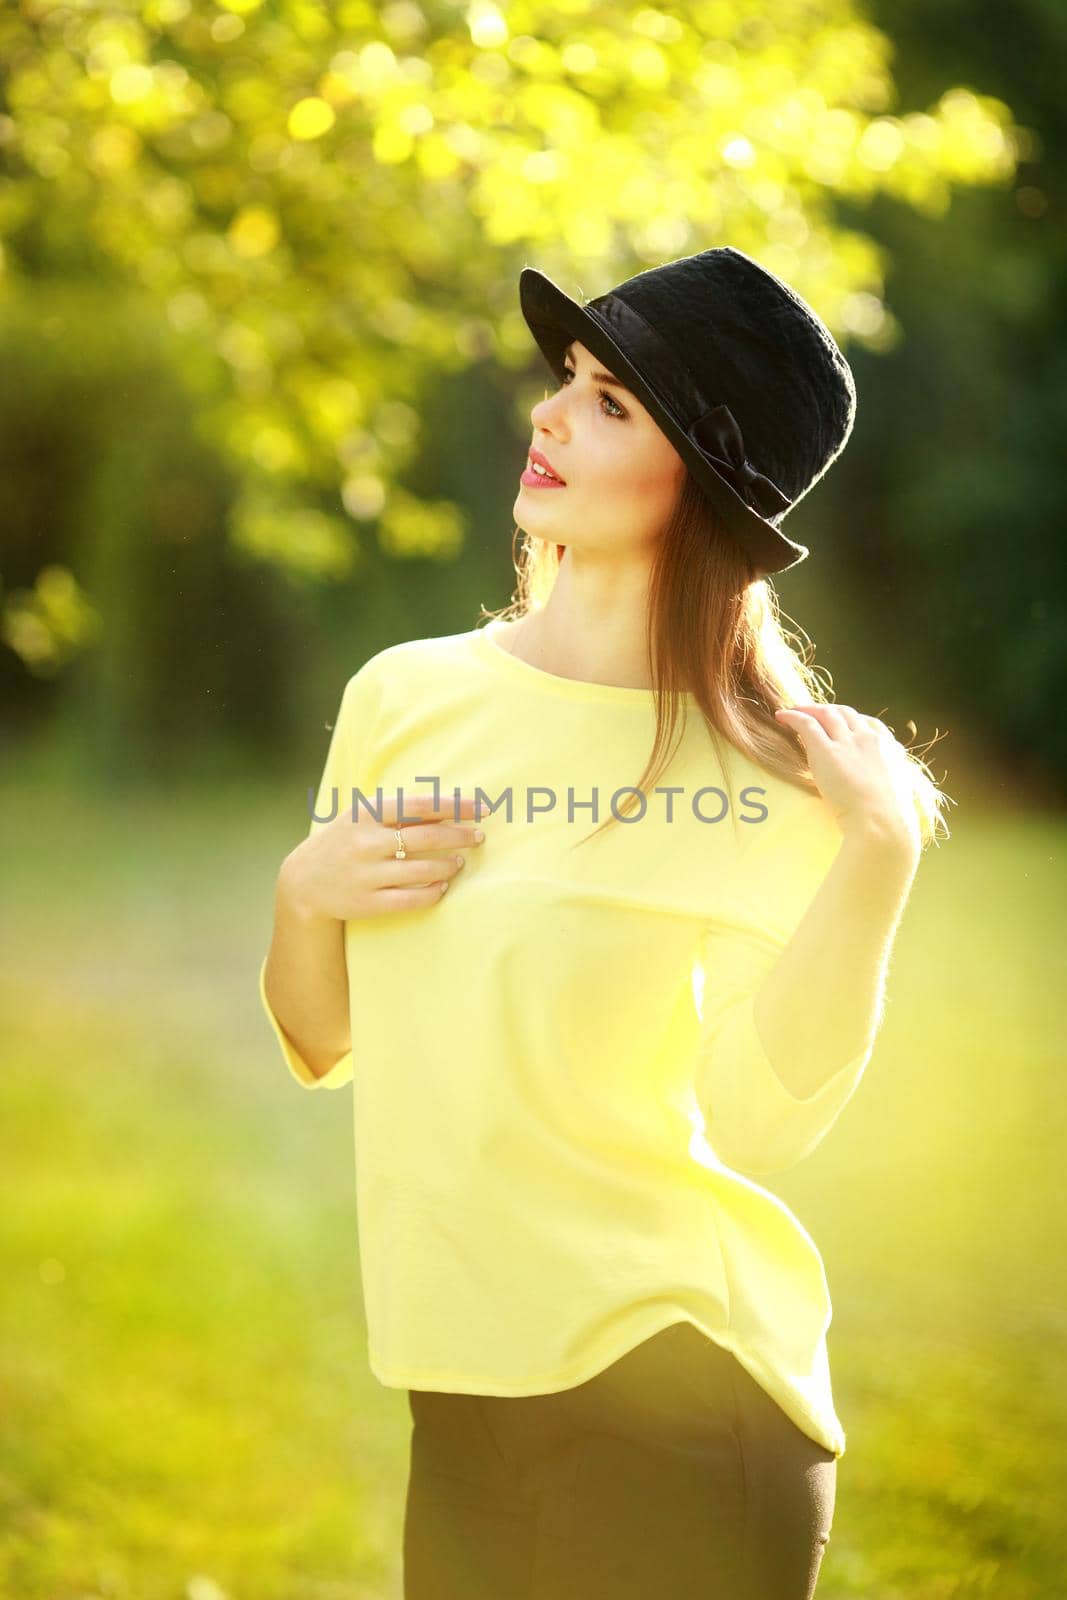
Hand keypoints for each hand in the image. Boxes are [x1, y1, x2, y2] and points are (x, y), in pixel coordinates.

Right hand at [280, 789, 486, 922]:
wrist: (304, 881)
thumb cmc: (345, 841)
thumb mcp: (363, 817)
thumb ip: (400, 811)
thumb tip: (451, 807)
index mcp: (365, 813)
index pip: (420, 805)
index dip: (455, 806)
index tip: (482, 808)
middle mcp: (365, 842)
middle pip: (425, 838)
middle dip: (459, 837)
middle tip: (478, 837)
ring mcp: (365, 875)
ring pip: (421, 871)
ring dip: (448, 866)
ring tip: (459, 862)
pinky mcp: (367, 903)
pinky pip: (410, 900)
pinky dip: (433, 893)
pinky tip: (443, 887)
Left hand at [774, 703, 920, 852]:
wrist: (880, 821)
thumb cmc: (888, 819)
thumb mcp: (896, 794)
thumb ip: (887, 783)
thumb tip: (882, 791)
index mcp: (889, 749)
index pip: (870, 724)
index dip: (853, 721)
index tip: (842, 723)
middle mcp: (868, 739)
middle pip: (847, 714)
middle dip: (829, 710)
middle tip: (814, 712)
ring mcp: (847, 742)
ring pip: (826, 714)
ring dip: (809, 709)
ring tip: (794, 710)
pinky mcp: (826, 750)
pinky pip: (807, 724)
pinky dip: (794, 716)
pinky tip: (781, 716)